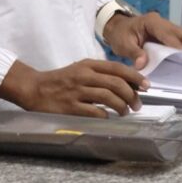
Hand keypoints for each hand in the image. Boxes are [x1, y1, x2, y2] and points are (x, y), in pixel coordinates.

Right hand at [0, 58, 147, 117]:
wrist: (34, 88)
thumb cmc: (62, 79)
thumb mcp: (81, 69)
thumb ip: (101, 73)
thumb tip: (127, 82)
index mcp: (88, 65)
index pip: (117, 68)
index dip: (135, 77)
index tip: (146, 85)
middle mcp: (84, 76)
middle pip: (116, 84)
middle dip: (132, 95)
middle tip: (137, 104)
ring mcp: (77, 92)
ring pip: (108, 98)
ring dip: (121, 106)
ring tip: (126, 112)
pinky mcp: (70, 107)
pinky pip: (94, 112)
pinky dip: (105, 115)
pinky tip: (109, 117)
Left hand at [104, 11, 181, 69]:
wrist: (117, 26)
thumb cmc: (120, 34)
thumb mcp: (122, 43)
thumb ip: (134, 53)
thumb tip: (143, 64)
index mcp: (153, 22)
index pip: (168, 35)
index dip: (178, 47)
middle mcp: (164, 23)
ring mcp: (168, 27)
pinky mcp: (169, 34)